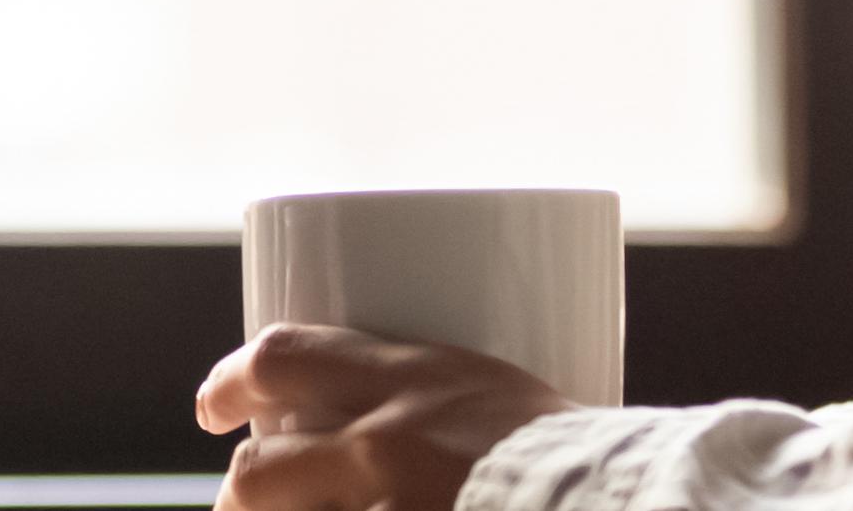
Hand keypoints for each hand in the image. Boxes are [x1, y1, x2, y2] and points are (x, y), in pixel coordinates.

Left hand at [196, 324, 574, 510]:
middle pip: (261, 467)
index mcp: (418, 376)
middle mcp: (388, 441)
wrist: (636, 500)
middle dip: (236, 495)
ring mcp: (388, 505)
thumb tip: (424, 438)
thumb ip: (454, 413)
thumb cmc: (596, 462)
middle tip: (234, 503)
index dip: (231, 378)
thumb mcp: (515, 405)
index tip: (216, 402)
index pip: (284, 357)